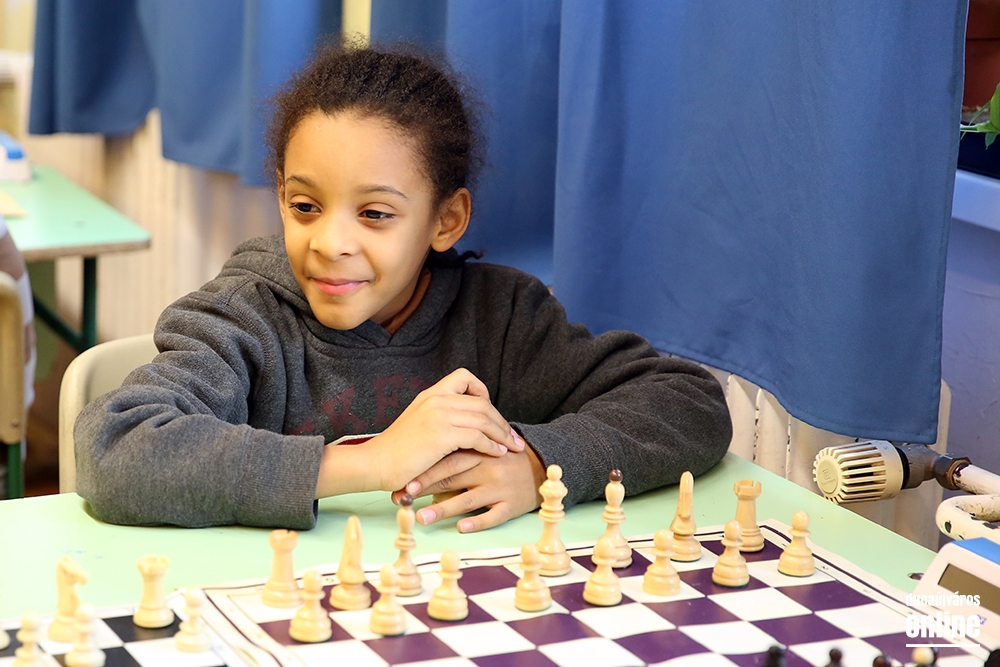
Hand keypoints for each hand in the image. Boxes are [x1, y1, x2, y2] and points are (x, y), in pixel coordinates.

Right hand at [362, 368, 521, 492]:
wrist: (374, 463)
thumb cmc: (396, 451)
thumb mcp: (418, 424)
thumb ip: (439, 418)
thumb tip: (465, 425)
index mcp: (430, 394)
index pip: (465, 377)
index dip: (483, 393)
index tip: (491, 414)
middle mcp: (436, 399)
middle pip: (482, 402)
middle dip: (501, 421)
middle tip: (513, 438)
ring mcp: (439, 415)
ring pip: (483, 419)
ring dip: (502, 434)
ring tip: (512, 448)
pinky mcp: (441, 435)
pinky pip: (477, 437)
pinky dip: (491, 446)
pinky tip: (497, 454)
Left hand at [391, 433, 544, 532]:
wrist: (542, 466)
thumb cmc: (504, 459)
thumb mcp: (483, 450)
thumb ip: (459, 456)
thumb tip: (426, 471)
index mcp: (479, 452)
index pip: (446, 459)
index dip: (423, 470)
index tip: (401, 480)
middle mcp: (488, 468)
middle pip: (452, 478)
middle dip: (425, 488)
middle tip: (402, 498)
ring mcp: (499, 487)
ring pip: (468, 499)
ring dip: (443, 508)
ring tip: (421, 516)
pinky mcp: (511, 505)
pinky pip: (493, 516)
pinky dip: (477, 521)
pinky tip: (461, 527)